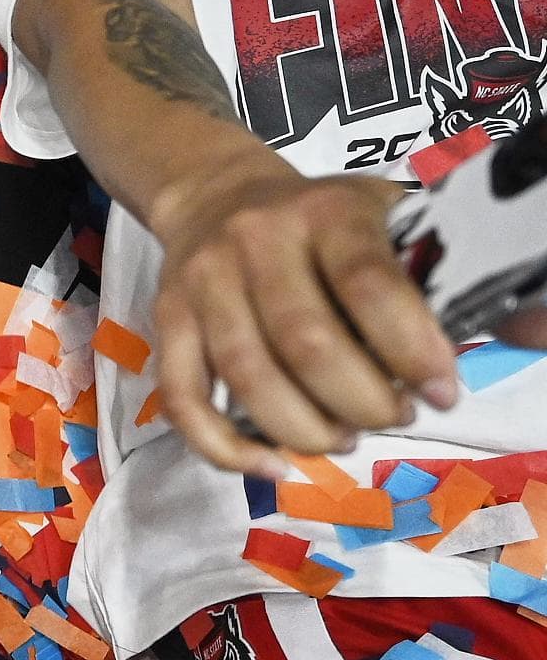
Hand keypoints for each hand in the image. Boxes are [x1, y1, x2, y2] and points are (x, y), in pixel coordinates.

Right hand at [150, 168, 458, 474]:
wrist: (214, 193)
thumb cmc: (322, 221)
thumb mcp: (382, 218)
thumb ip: (428, 274)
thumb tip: (494, 344)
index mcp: (325, 211)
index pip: (368, 284)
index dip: (411, 349)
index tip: (441, 393)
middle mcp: (255, 240)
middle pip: (305, 341)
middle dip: (362, 402)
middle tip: (393, 417)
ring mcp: (201, 280)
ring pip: (247, 374)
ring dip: (306, 428)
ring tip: (344, 438)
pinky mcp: (164, 317)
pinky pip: (184, 397)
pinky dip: (225, 446)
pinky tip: (273, 466)